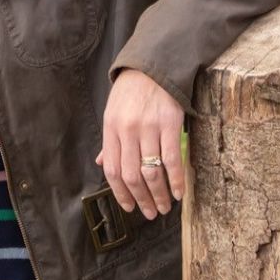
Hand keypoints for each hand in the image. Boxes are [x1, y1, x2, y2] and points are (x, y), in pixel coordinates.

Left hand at [95, 69, 184, 219]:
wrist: (154, 66)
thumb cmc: (132, 91)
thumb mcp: (113, 112)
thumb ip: (110, 141)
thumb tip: (102, 164)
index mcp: (111, 129)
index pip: (113, 170)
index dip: (120, 193)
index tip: (129, 208)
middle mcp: (127, 130)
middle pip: (132, 175)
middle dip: (141, 199)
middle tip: (150, 213)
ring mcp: (149, 128)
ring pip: (152, 171)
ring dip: (158, 195)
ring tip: (163, 208)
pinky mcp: (170, 124)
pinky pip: (172, 159)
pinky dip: (175, 180)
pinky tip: (178, 193)